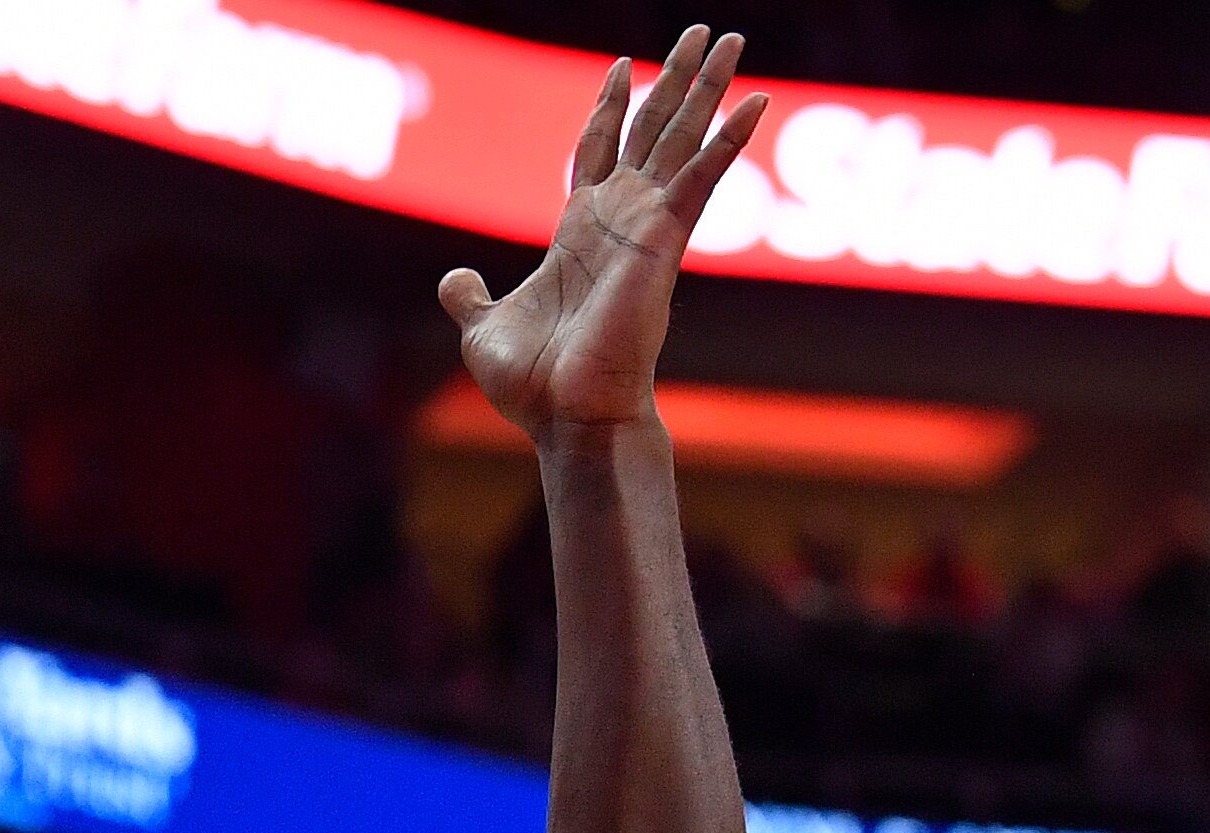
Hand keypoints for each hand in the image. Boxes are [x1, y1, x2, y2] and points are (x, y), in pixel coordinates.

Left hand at [438, 28, 766, 439]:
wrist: (568, 417)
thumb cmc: (535, 388)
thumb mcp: (483, 330)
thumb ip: (471, 297)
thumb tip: (453, 280)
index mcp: (580, 235)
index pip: (596, 152)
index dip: (607, 108)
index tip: (621, 66)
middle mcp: (619, 223)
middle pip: (652, 132)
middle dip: (676, 81)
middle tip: (704, 32)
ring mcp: (646, 228)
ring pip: (682, 140)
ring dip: (708, 88)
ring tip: (733, 38)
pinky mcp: (665, 241)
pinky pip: (702, 178)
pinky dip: (729, 138)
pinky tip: (756, 98)